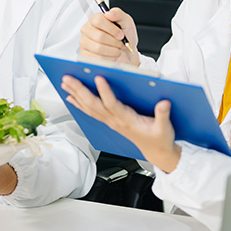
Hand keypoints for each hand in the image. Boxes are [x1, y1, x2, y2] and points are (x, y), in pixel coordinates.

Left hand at [60, 74, 179, 172]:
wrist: (156, 152)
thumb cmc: (159, 139)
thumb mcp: (165, 128)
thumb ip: (163, 115)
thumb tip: (164, 103)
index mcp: (128, 120)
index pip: (112, 104)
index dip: (105, 92)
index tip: (99, 78)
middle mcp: (115, 121)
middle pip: (94, 105)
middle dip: (80, 91)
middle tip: (68, 78)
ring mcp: (111, 122)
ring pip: (89, 107)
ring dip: (76, 94)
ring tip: (65, 83)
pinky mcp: (110, 121)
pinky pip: (91, 112)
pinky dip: (79, 104)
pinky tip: (71, 97)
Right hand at [79, 8, 139, 66]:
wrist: (126, 53)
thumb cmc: (124, 37)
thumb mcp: (126, 22)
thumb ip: (118, 14)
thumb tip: (109, 13)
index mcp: (95, 19)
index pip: (98, 20)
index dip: (112, 29)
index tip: (121, 35)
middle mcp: (87, 30)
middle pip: (99, 36)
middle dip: (114, 42)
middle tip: (120, 43)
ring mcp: (84, 43)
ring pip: (99, 48)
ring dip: (113, 50)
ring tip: (117, 49)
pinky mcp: (85, 55)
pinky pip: (98, 58)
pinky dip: (109, 58)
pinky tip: (111, 55)